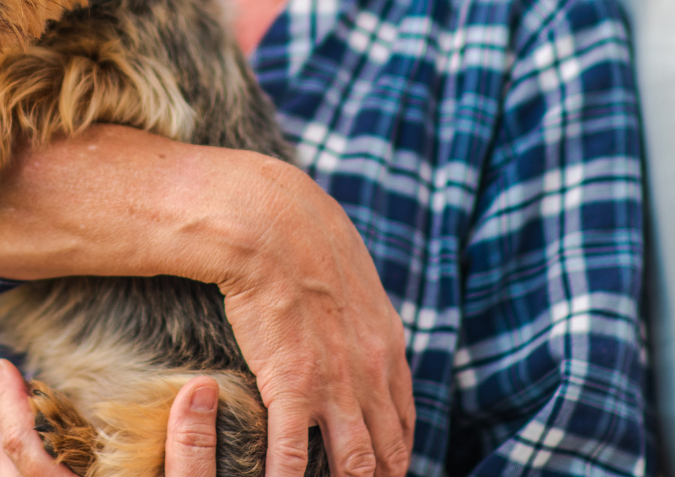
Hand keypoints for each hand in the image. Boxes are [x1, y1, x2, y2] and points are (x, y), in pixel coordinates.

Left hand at [0, 359, 221, 476]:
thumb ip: (193, 451)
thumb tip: (200, 386)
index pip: (28, 453)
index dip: (10, 408)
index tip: (2, 367)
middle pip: (12, 473)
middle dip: (3, 427)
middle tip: (3, 384)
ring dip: (12, 455)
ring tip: (9, 422)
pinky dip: (29, 476)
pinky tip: (50, 463)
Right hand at [211, 160, 414, 476]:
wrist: (272, 223)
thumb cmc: (303, 241)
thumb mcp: (352, 280)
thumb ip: (360, 317)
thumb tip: (352, 330)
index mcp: (387, 347)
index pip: (402, 423)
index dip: (394, 456)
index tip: (381, 471)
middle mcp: (372, 372)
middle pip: (386, 453)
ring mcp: (336, 383)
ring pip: (353, 464)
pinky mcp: (294, 386)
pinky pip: (294, 453)